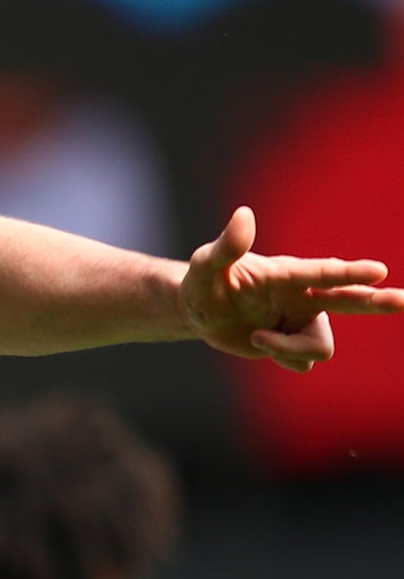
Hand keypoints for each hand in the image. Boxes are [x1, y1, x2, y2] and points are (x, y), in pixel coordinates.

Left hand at [180, 208, 395, 372]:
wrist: (199, 311)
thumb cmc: (203, 281)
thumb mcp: (207, 265)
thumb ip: (228, 245)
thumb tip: (243, 214)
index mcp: (288, 274)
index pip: (323, 273)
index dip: (349, 273)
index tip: (379, 270)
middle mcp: (304, 295)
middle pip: (351, 301)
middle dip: (378, 301)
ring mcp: (303, 320)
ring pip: (320, 347)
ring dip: (287, 349)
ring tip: (256, 336)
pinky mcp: (295, 343)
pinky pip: (302, 363)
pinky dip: (281, 358)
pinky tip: (260, 343)